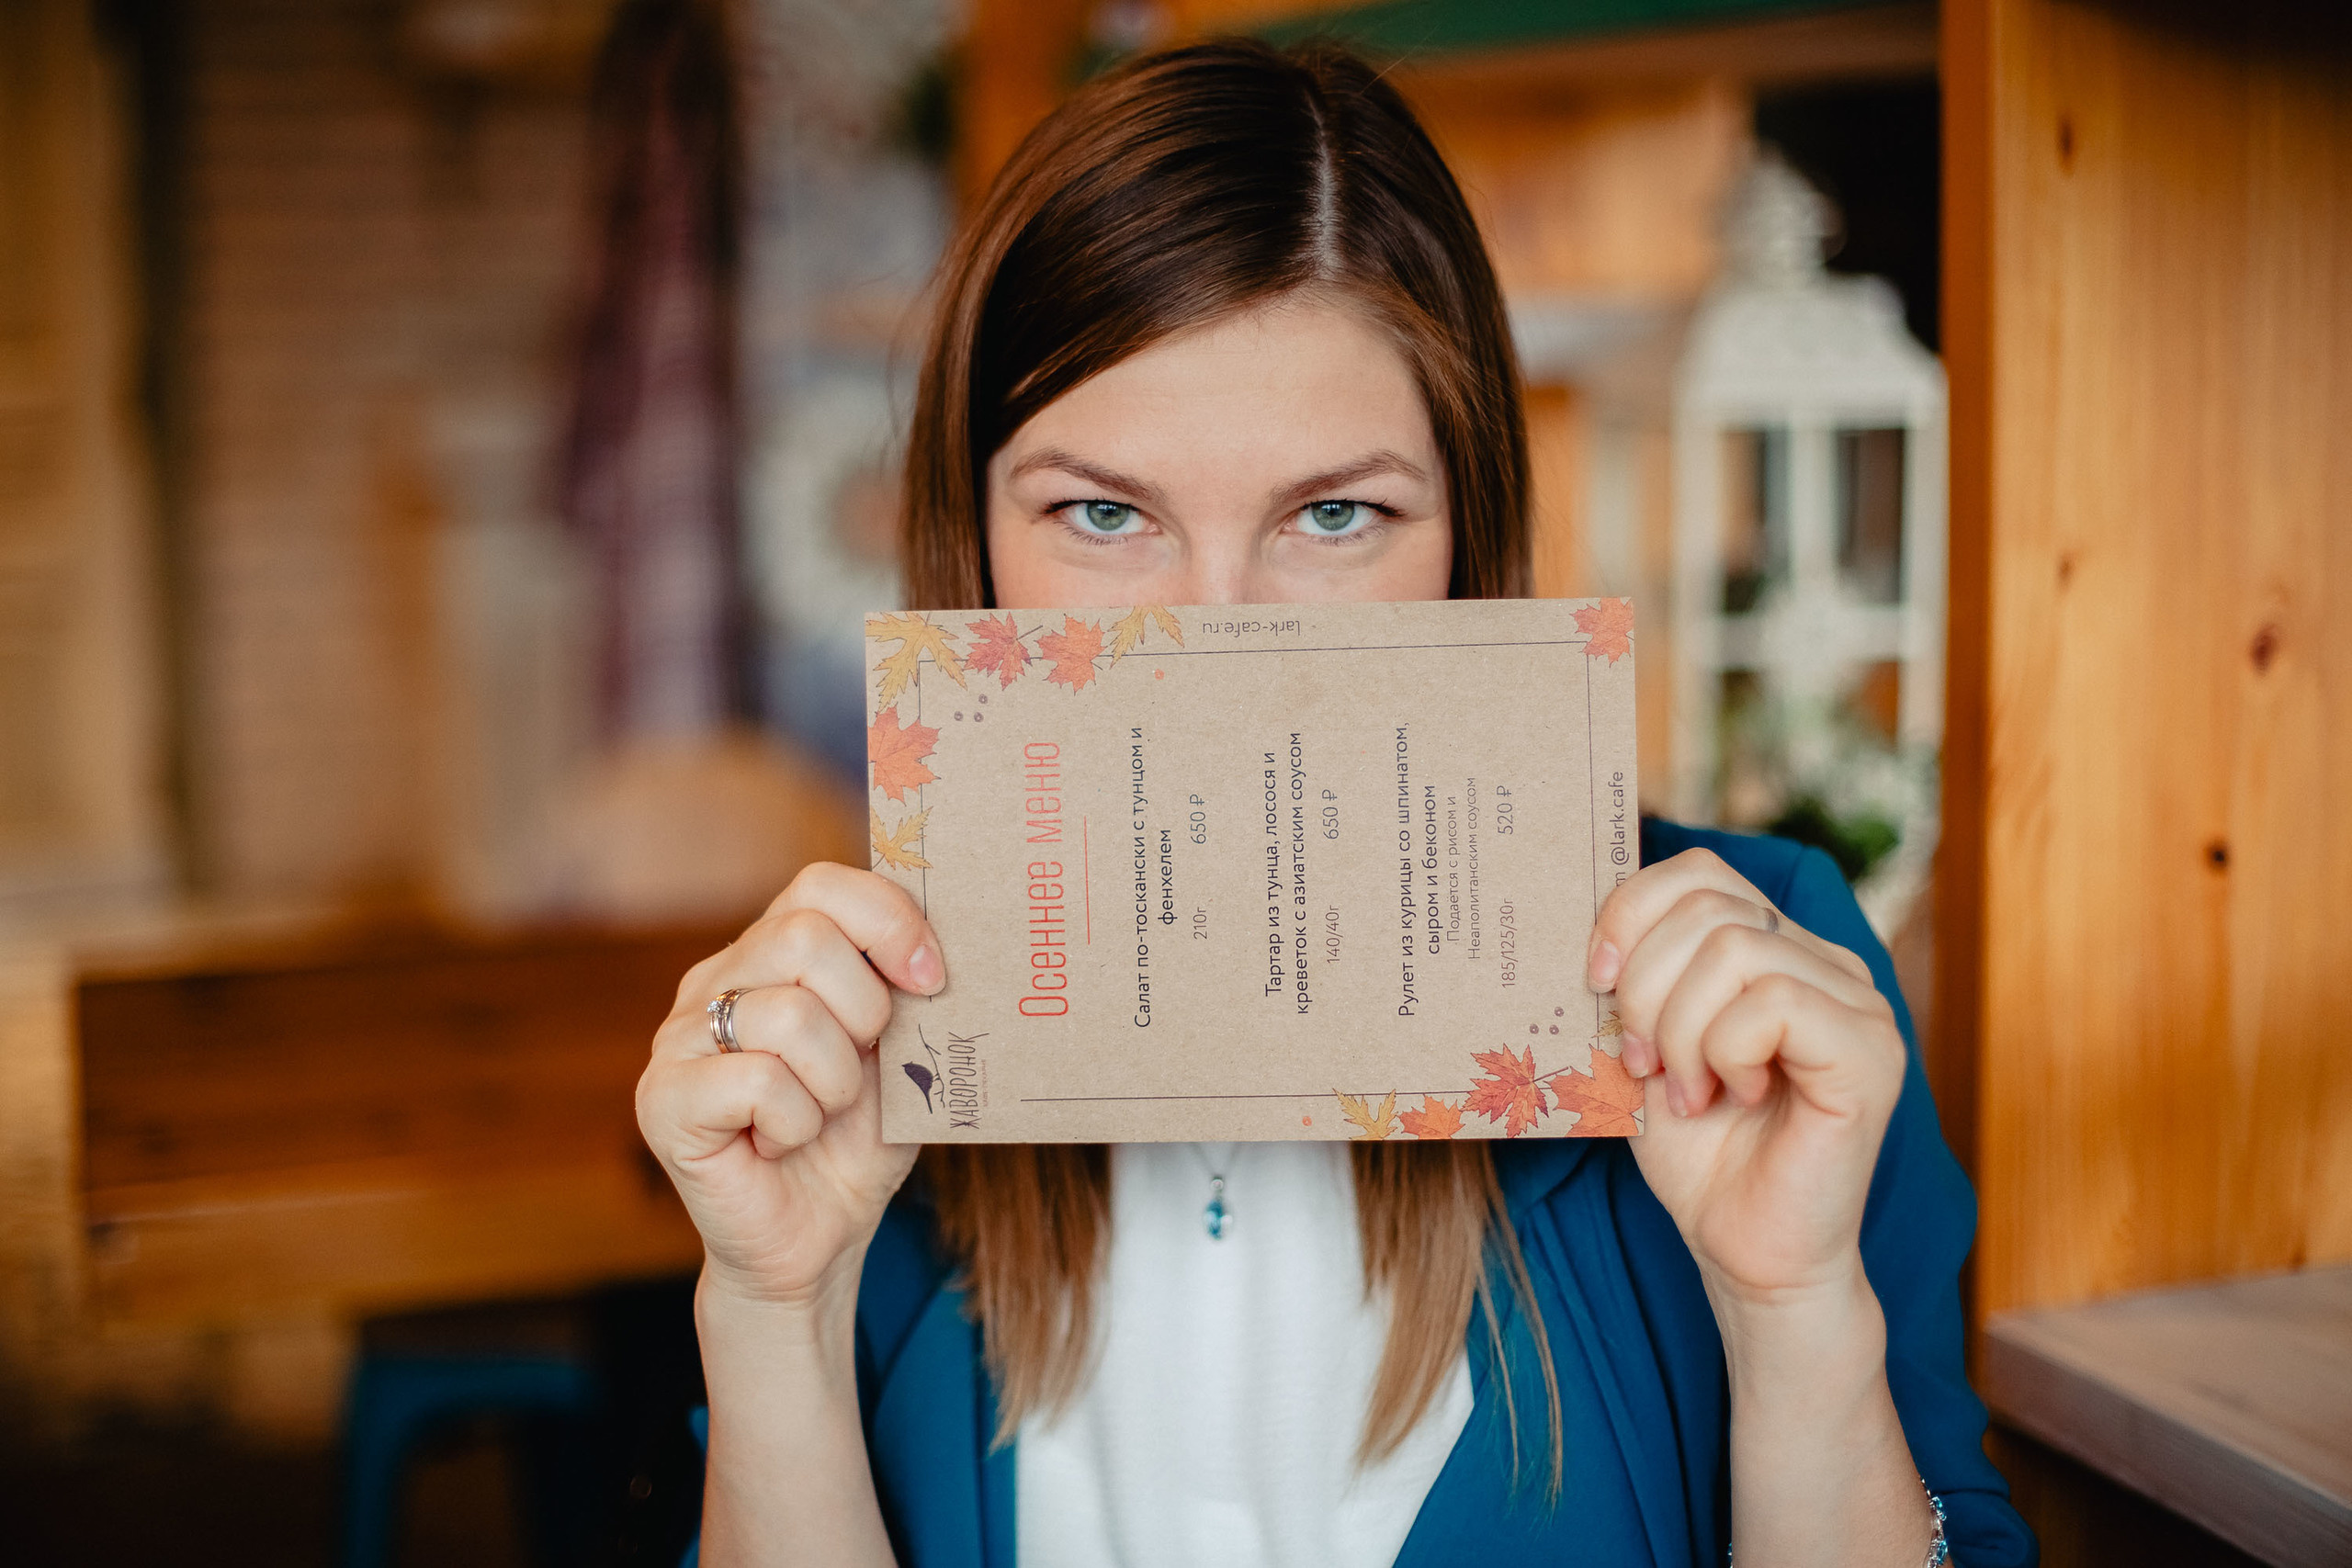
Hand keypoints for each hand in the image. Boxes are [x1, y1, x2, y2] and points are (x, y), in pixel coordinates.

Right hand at [636, 862, 941, 1311]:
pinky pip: (759, 1081)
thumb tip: (935, 947)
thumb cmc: (856, 1141)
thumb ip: (903, 989)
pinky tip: (779, 1144)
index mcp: (769, 953)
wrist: (818, 1237)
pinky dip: (797, 1123)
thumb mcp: (897, 1052)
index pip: (821, 884)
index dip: (887, 922)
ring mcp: (678, 1037)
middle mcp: (714, 980)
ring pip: (788, 1015)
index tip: (932, 980)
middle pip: (803, 936)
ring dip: (835, 1083)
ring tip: (820, 1115)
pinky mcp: (662, 1099)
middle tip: (864, 1069)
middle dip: (864, 1010)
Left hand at [1587, 848, 1904, 1307]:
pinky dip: (1726, 1051)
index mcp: (1777, 950)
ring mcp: (1858, 1004)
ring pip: (1736, 948)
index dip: (1631, 913)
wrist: (1745, 1252)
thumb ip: (1635, 978)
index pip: (1699, 872)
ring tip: (1687, 1090)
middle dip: (1647, 986)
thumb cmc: (1697, 1154)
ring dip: (1682, 1029)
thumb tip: (1588, 923)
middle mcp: (1827, 965)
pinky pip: (1774, 1002)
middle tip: (1645, 1063)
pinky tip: (1731, 1096)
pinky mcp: (1872, 1052)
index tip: (1596, 984)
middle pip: (1709, 906)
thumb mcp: (1644, 1046)